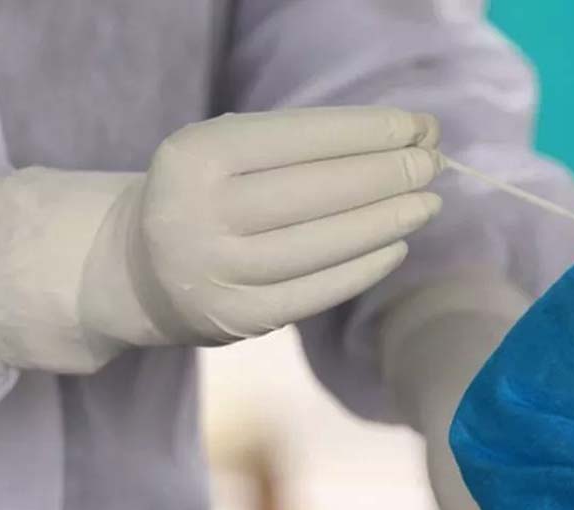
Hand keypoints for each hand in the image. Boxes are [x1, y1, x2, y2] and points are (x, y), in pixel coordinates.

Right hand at [0, 106, 442, 372]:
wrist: (140, 268)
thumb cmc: (208, 194)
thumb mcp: (231, 152)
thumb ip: (308, 144)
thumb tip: (411, 135)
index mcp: (194, 155)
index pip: (299, 137)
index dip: (366, 131)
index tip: (417, 126)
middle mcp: (197, 213)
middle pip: (317, 191)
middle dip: (387, 174)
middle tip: (432, 163)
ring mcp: (216, 272)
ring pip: (322, 244)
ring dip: (386, 221)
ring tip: (426, 202)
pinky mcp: (239, 319)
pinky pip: (317, 291)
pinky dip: (364, 268)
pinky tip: (397, 247)